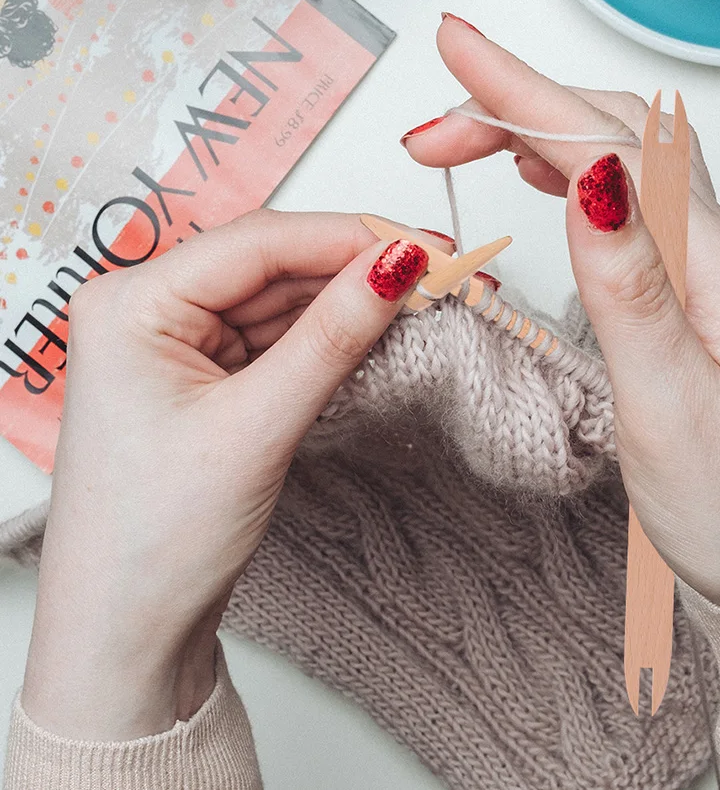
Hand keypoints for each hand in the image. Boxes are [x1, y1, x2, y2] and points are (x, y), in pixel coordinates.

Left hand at [22, 211, 428, 738]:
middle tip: (442, 270)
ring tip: (426, 298)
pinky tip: (379, 327)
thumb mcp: (256, 427)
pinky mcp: (208, 374)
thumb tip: (399, 265)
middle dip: (360, 268)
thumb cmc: (154, 540)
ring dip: (352, 300)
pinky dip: (331, 334)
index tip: (427, 246)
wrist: (128, 632)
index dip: (351, 237)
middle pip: (275, 264)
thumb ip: (332, 338)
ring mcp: (180, 342)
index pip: (260, 242)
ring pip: (284, 299)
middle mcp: (150, 309)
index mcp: (131, 303)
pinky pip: (281, 336)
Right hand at [402, 15, 719, 608]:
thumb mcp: (670, 407)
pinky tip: (543, 173)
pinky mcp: (695, 289)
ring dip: (542, 129)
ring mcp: (712, 266)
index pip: (612, 147)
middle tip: (431, 126)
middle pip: (617, 134)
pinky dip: (574, 168)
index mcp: (719, 268)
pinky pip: (633, 199)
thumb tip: (589, 175)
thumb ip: (630, 285)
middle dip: (520, 105)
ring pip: (623, 159)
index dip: (527, 92)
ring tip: (465, 136)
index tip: (458, 47)